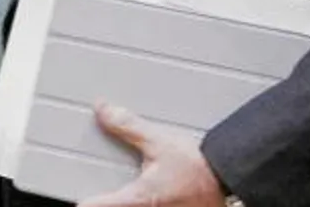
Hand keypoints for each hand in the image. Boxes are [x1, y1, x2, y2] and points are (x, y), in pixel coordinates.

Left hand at [77, 103, 225, 206]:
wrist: (230, 179)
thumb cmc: (200, 168)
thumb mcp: (160, 142)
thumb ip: (128, 127)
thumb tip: (104, 111)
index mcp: (137, 200)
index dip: (83, 200)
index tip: (79, 195)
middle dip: (106, 197)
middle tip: (101, 186)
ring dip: (124, 198)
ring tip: (129, 184)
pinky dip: (142, 200)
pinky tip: (149, 189)